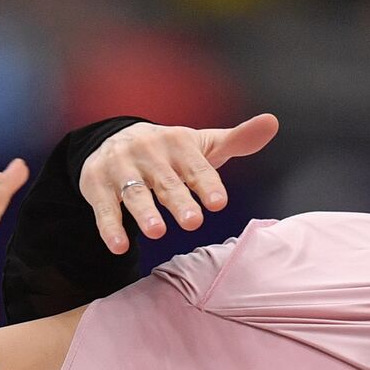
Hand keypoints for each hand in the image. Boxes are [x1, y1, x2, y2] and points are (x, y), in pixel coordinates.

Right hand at [80, 113, 279, 253]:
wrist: (114, 140)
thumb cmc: (171, 152)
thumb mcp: (204, 145)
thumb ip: (238, 140)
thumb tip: (272, 122)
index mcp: (179, 144)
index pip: (197, 168)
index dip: (207, 185)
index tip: (219, 203)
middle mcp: (149, 154)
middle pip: (167, 183)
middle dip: (179, 202)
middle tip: (193, 222)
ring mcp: (121, 169)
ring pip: (134, 194)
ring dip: (144, 213)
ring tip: (157, 232)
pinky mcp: (96, 185)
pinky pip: (104, 208)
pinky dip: (110, 228)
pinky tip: (119, 246)